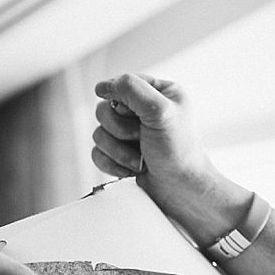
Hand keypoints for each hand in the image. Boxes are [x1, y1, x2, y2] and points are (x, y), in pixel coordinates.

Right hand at [92, 73, 249, 243]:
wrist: (179, 189)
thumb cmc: (177, 152)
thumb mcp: (160, 111)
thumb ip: (131, 90)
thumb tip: (102, 86)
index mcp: (158, 93)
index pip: (121, 85)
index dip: (121, 102)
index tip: (134, 116)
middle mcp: (142, 111)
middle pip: (104, 110)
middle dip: (120, 131)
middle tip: (141, 139)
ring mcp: (128, 134)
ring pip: (98, 133)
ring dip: (117, 151)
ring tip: (139, 160)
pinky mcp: (118, 154)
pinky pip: (96, 153)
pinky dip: (110, 164)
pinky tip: (129, 169)